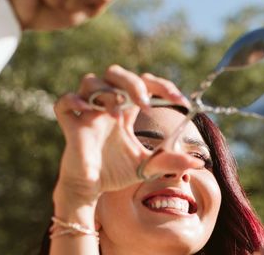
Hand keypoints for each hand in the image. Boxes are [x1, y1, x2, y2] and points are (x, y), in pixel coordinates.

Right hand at [52, 65, 194, 202]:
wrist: (90, 190)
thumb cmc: (115, 172)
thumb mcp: (148, 166)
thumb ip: (171, 162)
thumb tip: (199, 163)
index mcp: (125, 109)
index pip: (143, 82)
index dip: (161, 86)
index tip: (180, 100)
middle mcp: (106, 105)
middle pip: (115, 73)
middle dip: (132, 82)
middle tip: (145, 102)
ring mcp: (87, 113)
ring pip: (90, 81)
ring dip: (105, 90)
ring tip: (117, 110)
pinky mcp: (70, 125)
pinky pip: (64, 101)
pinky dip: (73, 100)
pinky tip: (87, 110)